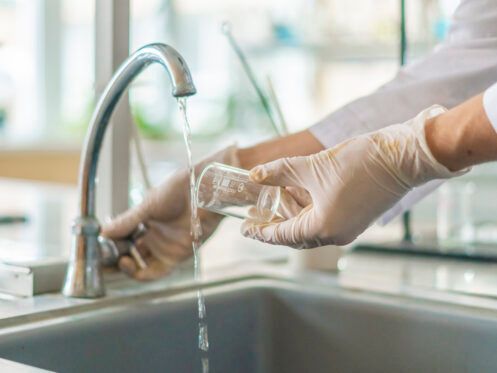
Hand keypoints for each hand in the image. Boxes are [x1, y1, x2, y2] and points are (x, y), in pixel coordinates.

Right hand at [101, 145, 239, 280]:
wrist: (203, 192)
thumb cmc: (178, 190)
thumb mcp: (148, 205)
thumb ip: (127, 221)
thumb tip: (103, 232)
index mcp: (145, 221)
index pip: (122, 238)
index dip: (108, 245)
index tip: (95, 248)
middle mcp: (153, 236)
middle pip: (129, 254)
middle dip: (113, 260)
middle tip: (98, 261)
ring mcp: (164, 247)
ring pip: (139, 265)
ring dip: (124, 267)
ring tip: (113, 261)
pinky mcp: (176, 256)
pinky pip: (155, 272)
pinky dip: (139, 273)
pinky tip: (127, 263)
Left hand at [242, 106, 466, 248]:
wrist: (402, 156)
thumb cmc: (358, 163)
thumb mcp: (311, 167)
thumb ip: (280, 173)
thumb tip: (255, 174)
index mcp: (322, 228)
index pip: (282, 235)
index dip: (260, 231)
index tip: (244, 228)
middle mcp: (335, 235)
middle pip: (295, 234)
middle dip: (274, 223)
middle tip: (255, 215)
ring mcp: (348, 228)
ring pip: (310, 226)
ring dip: (292, 213)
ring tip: (275, 197)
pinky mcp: (356, 217)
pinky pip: (324, 219)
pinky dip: (308, 209)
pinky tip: (298, 192)